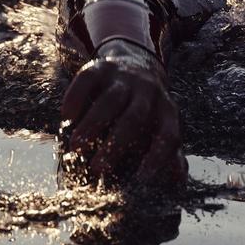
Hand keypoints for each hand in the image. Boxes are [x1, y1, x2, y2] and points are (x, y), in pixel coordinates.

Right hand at [59, 40, 186, 185]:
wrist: (136, 63)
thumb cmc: (148, 110)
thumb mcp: (162, 127)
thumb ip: (170, 154)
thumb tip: (178, 181)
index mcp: (167, 112)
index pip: (168, 135)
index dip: (157, 156)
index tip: (141, 177)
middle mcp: (149, 92)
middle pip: (134, 118)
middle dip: (116, 145)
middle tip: (97, 169)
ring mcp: (126, 77)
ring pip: (111, 100)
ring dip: (92, 125)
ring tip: (75, 147)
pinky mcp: (102, 66)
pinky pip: (88, 79)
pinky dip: (76, 97)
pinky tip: (66, 117)